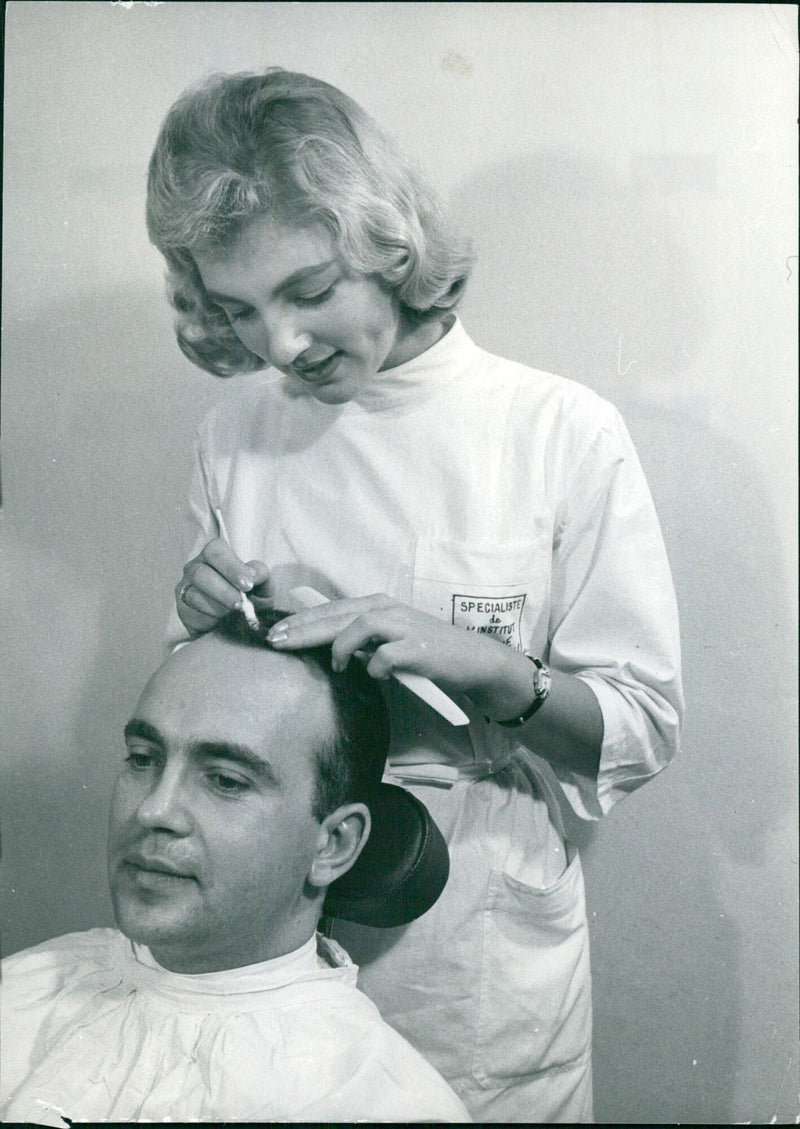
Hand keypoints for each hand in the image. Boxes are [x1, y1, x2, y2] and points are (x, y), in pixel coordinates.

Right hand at [176, 539, 270, 635]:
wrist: (241, 623)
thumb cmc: (251, 596)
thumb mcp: (262, 584)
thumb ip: (260, 574)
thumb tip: (253, 575)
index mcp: (214, 556)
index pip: (215, 551)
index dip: (231, 567)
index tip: (248, 585)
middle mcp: (195, 568)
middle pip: (200, 573)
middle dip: (223, 591)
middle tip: (241, 604)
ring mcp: (185, 589)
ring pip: (194, 595)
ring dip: (218, 608)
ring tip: (235, 615)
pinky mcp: (182, 610)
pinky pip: (191, 614)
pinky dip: (209, 620)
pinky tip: (222, 623)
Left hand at [266, 595, 535, 719]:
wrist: (472, 660)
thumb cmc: (426, 651)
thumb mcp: (389, 638)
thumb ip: (359, 638)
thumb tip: (322, 644)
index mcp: (377, 605)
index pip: (330, 609)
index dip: (300, 620)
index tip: (274, 633)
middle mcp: (388, 609)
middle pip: (337, 614)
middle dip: (303, 629)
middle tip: (276, 641)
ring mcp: (404, 627)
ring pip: (358, 626)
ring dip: (340, 646)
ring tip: (335, 666)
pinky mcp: (418, 649)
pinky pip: (385, 656)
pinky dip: (374, 666)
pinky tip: (374, 675)